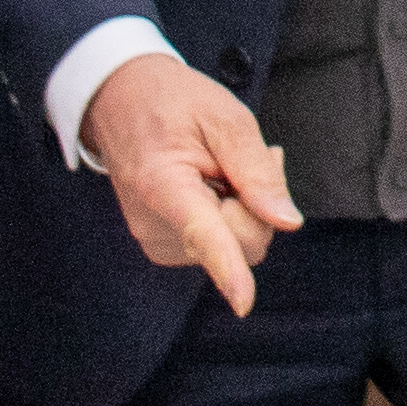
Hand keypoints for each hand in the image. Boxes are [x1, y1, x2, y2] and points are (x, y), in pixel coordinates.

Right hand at [83, 54, 299, 314]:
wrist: (120, 102)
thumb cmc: (173, 103)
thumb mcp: (225, 118)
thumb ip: (257, 170)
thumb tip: (287, 222)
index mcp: (162, 185)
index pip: (204, 233)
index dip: (228, 268)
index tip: (243, 303)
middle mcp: (155, 225)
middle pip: (242, 244)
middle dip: (260, 206)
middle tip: (256, 158)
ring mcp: (156, 242)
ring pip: (236, 248)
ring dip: (244, 209)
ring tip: (223, 166)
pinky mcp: (164, 248)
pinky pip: (221, 246)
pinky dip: (229, 217)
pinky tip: (215, 183)